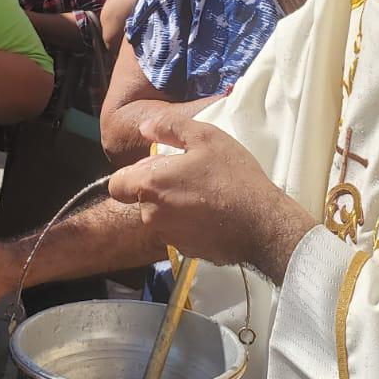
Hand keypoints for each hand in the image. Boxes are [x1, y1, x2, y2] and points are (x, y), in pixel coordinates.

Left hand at [107, 112, 314, 281]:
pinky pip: (177, 233)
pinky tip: (212, 214)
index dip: (132, 174)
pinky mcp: (185, 251)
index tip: (158, 167)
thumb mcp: (206, 137)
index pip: (116, 184)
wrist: (262, 224)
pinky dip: (188, 224)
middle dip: (157, 188)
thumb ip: (169, 127)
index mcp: (151, 184)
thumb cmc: (233, 176)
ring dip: (173, 206)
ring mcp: (168, 236)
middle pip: (141, 199)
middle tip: (190, 176)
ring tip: (205, 195)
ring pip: (159, 217)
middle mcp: (151, 214)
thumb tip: (144, 127)